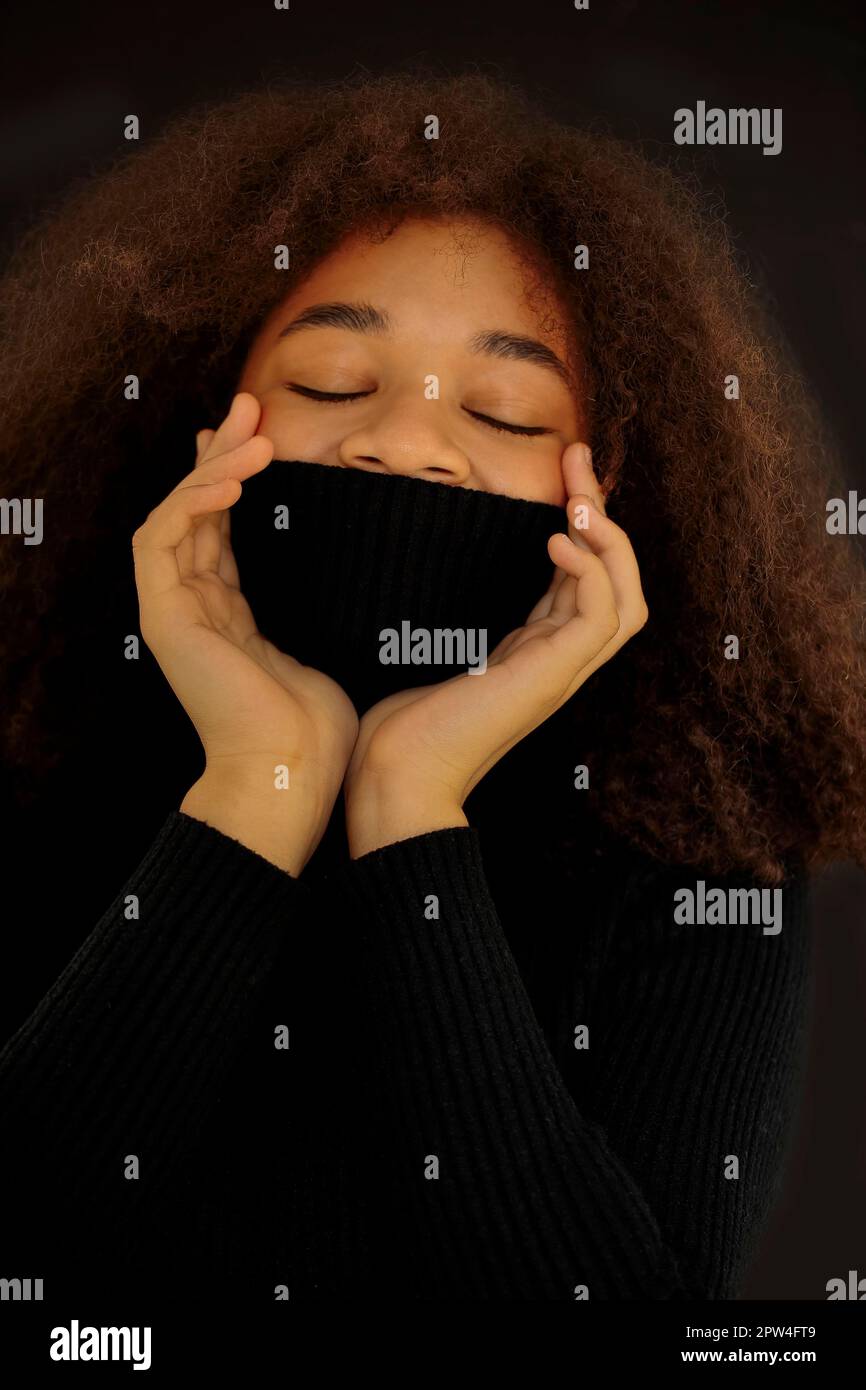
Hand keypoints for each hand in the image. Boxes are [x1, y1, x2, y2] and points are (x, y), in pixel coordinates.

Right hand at [132, 391, 358, 872]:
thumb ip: (328, 600)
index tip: (269, 434)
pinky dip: (193, 502)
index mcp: (229, 613)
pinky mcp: (164, 617)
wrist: (290, 776)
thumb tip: (377, 566)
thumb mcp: (331, 642)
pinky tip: (233, 478)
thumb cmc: (320, 727)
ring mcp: (173, 610)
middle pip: (196, 508)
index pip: (224, 527)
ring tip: (249, 426)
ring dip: (211, 466)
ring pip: (176, 513)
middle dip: (222, 452)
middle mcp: (194, 605)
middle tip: (251, 403)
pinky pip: (162, 539)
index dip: (240, 478)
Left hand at [344, 443, 647, 856]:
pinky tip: (557, 540)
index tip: (561, 470)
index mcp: (536, 651)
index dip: (582, 523)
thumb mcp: (429, 648)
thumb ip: (449, 611)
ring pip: (628, 598)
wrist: (395, 777)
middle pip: (619, 581)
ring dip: (611, 538)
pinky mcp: (552, 677)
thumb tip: (420, 560)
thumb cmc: (399, 723)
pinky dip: (590, 571)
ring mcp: (562, 672)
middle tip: (578, 454)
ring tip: (578, 496)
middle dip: (605, 513)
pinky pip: (601, 617)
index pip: (584, 578)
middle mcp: (560, 660)